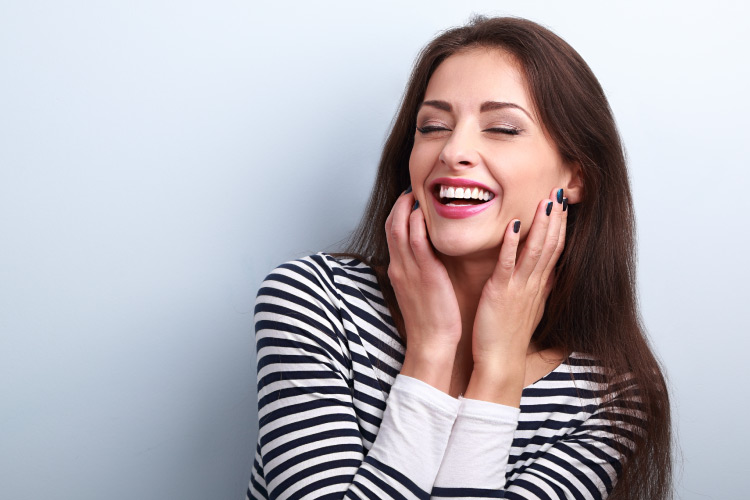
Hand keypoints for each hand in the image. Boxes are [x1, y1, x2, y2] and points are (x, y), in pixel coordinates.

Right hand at [385, 189, 461, 390]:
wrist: (432, 344)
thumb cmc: (430, 321)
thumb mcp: (418, 292)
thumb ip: (419, 272)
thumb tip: (427, 259)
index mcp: (398, 271)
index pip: (392, 233)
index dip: (398, 212)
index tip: (409, 199)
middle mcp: (399, 267)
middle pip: (392, 225)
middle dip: (400, 203)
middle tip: (412, 189)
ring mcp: (409, 270)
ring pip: (400, 228)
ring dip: (407, 207)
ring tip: (419, 193)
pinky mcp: (424, 274)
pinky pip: (417, 241)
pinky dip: (418, 223)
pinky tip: (425, 212)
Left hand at [472, 187, 567, 372]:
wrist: (499, 364)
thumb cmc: (508, 338)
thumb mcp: (529, 310)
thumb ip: (538, 290)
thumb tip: (548, 276)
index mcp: (538, 287)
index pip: (555, 251)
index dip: (560, 227)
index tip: (563, 205)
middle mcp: (533, 285)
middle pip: (550, 245)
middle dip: (556, 218)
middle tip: (560, 192)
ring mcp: (518, 288)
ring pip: (535, 250)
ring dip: (540, 224)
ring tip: (545, 200)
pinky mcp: (500, 293)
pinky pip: (507, 264)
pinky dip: (511, 243)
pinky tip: (513, 224)